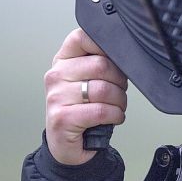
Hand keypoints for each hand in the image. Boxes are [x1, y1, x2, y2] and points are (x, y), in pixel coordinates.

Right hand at [43, 28, 128, 165]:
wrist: (67, 143)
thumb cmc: (82, 108)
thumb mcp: (87, 80)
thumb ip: (100, 62)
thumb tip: (125, 52)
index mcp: (63, 61)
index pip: (82, 37)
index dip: (106, 46)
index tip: (116, 60)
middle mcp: (56, 76)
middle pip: (101, 65)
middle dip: (120, 81)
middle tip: (118, 91)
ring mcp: (56, 97)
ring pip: (104, 89)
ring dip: (120, 101)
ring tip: (116, 106)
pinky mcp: (62, 118)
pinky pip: (101, 110)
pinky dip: (115, 115)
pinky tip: (113, 117)